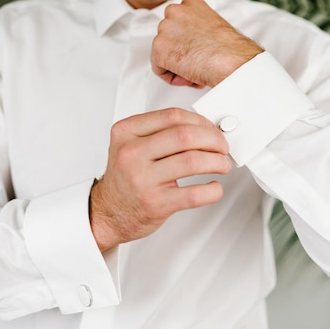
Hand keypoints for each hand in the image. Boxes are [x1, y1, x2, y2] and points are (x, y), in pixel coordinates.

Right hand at [90, 108, 230, 251]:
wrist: (107, 213)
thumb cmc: (125, 178)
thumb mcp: (130, 145)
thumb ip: (160, 132)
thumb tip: (203, 128)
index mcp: (126, 132)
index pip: (172, 116)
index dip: (200, 121)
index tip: (211, 129)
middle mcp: (132, 154)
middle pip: (186, 135)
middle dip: (213, 139)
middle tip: (222, 147)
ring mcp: (143, 179)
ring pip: (193, 161)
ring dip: (217, 162)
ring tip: (222, 165)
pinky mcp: (156, 204)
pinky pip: (194, 194)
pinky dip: (212, 190)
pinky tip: (214, 187)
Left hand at [151, 0, 263, 88]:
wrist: (233, 61)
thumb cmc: (230, 50)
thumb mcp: (213, 27)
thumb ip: (196, 28)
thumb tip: (190, 40)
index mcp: (190, 3)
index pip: (177, 24)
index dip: (188, 42)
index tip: (199, 49)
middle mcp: (174, 11)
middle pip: (167, 38)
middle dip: (181, 53)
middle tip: (198, 61)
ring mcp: (165, 29)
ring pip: (163, 54)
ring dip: (177, 66)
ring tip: (197, 68)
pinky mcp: (159, 48)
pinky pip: (159, 69)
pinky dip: (173, 78)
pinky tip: (190, 75)